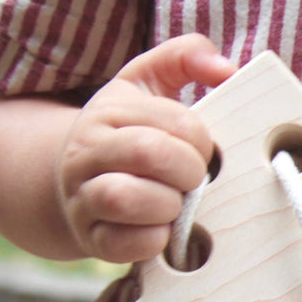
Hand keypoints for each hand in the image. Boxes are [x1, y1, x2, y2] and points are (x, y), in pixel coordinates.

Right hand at [56, 34, 236, 262]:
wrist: (72, 181)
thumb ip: (185, 57)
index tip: (204, 150)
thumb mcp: (147, 82)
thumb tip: (228, 68)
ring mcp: (84, 196)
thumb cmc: (127, 131)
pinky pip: (121, 244)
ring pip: (126, 198)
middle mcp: (87, 151)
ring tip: (176, 203)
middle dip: (189, 170)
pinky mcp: (90, 238)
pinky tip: (162, 230)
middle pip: (151, 153)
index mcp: (109, 111)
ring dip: (168, 205)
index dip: (203, 140)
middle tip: (194, 178)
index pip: (175, 121)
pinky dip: (152, 240)